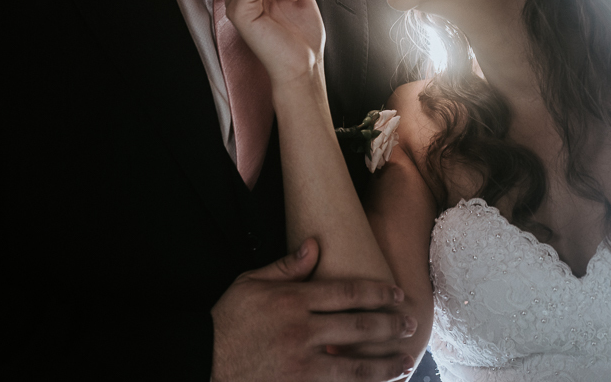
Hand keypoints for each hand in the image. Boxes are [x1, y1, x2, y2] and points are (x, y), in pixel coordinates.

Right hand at [211, 238, 416, 381]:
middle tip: (410, 324)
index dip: (378, 293)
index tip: (397, 294)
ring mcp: (300, 365)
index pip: (347, 292)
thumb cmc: (227, 320)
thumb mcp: (250, 283)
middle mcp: (301, 332)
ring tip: (405, 363)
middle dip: (390, 326)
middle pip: (358, 326)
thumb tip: (314, 244)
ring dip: (384, 365)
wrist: (200, 360)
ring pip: (354, 365)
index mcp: (293, 301)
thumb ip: (285, 267)